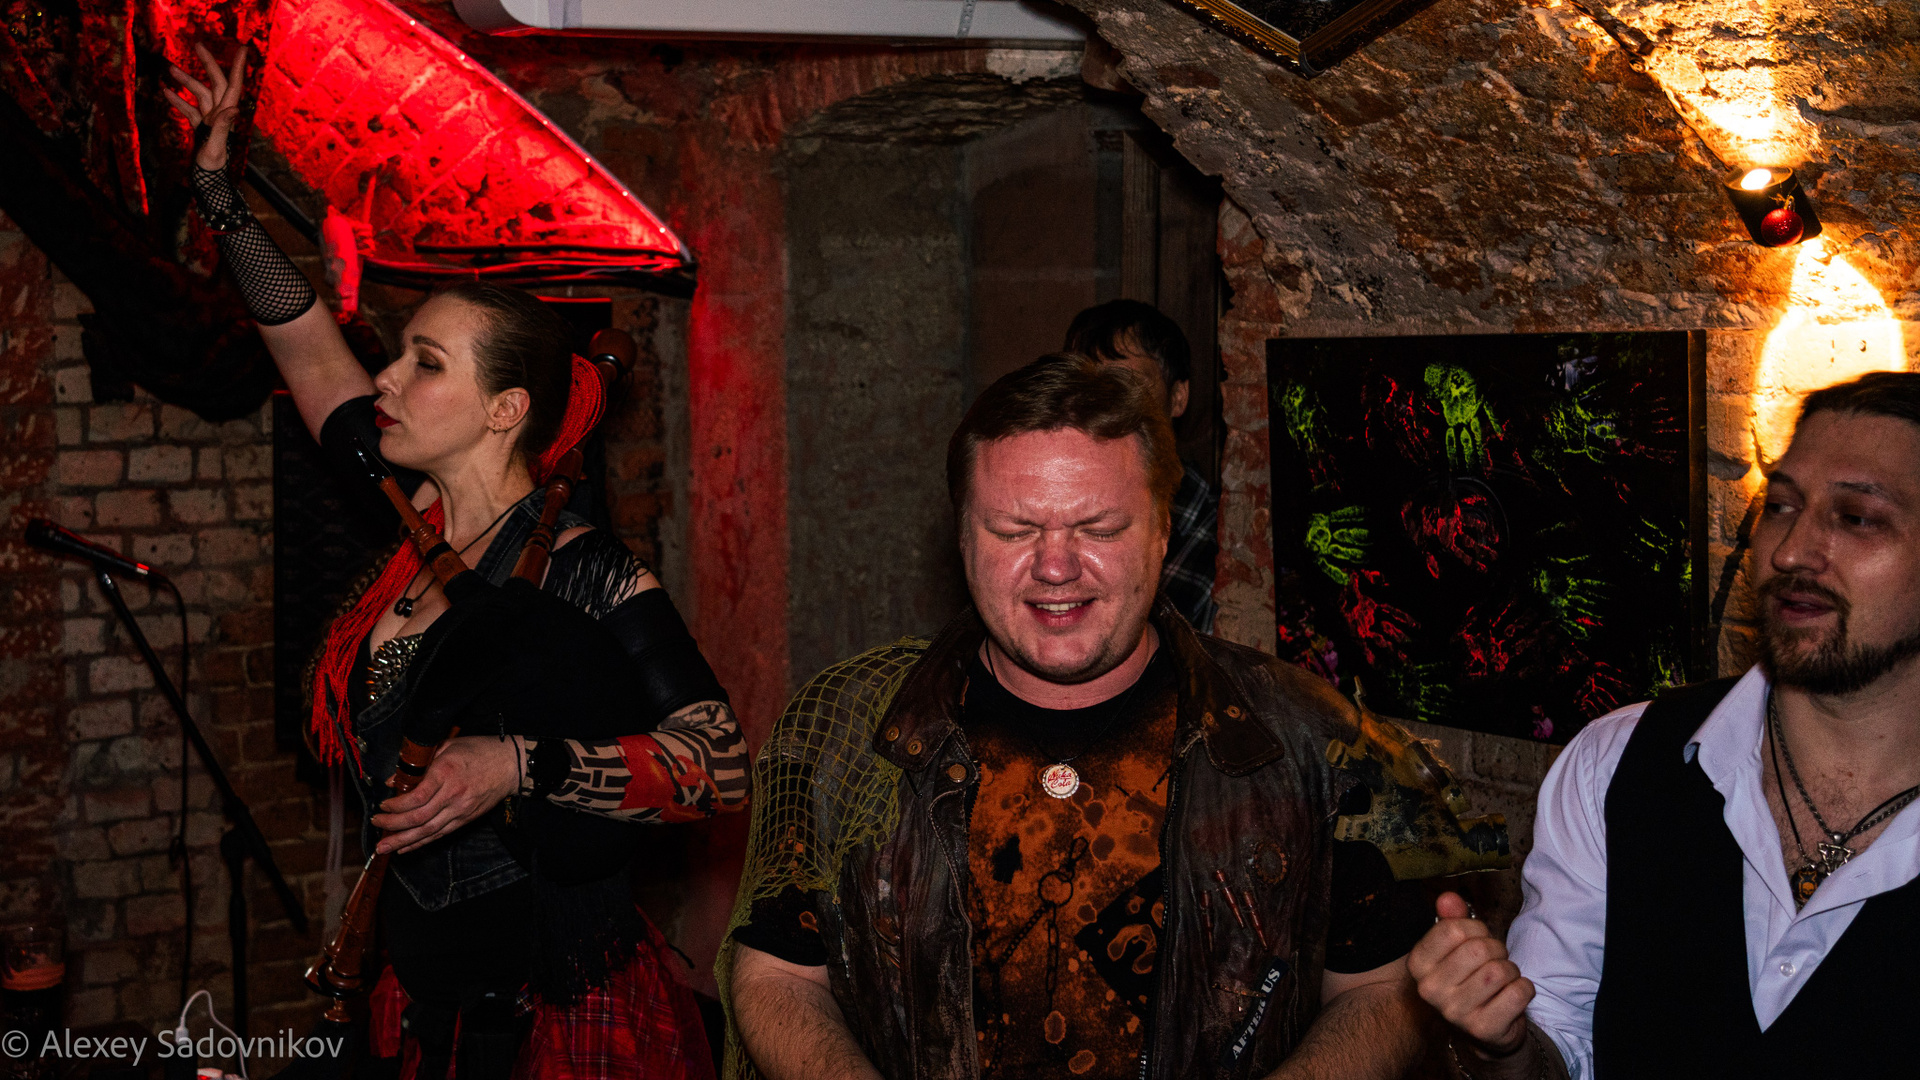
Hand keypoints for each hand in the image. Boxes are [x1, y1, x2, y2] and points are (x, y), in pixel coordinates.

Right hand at [166, 43, 248, 169]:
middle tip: (197, 44)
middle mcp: (220, 115)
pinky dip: (179, 100)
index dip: (237, 67)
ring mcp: (211, 121)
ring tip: (167, 69)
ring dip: (185, 81)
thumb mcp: (215, 147)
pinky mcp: (201, 128)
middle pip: (216, 84)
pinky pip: (190, 110)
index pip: (233, 86)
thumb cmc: (212, 170)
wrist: (207, 186)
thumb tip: (234, 108)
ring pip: (199, 95)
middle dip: (207, 64)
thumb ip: (222, 127)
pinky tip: (165, 91)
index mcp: (226, 116)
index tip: (241, 48)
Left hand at [370, 736, 521, 854]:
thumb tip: (394, 780)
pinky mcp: (466, 819)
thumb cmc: (479, 750)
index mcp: (447, 773)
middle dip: (393, 825)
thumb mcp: (447, 746)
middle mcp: (453, 795)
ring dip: (403, 841)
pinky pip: (440, 834)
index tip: (383, 805)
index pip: (417, 797)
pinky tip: (405, 848)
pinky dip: (421, 843)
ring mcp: (461, 810)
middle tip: (377, 824)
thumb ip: (420, 763)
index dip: (396, 806)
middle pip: (419, 818)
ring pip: (428, 831)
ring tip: (384, 847)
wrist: (510, 765)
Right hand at [1408, 892, 1533, 1056]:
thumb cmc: (1468, 978)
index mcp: (1418, 964)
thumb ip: (1451, 918)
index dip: (1476, 928)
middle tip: (1495, 961)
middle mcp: (1430, 990)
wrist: (1481, 1028)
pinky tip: (1512, 995)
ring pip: (1500, 971)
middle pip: (1479, 949)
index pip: (1453, 929)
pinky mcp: (1484, 1029)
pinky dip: (1524, 988)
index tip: (1478, 939)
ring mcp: (1455, 1012)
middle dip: (1497, 950)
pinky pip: (1518, 993)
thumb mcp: (1455, 947)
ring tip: (1503, 980)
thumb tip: (1448, 898)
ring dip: (1511, 970)